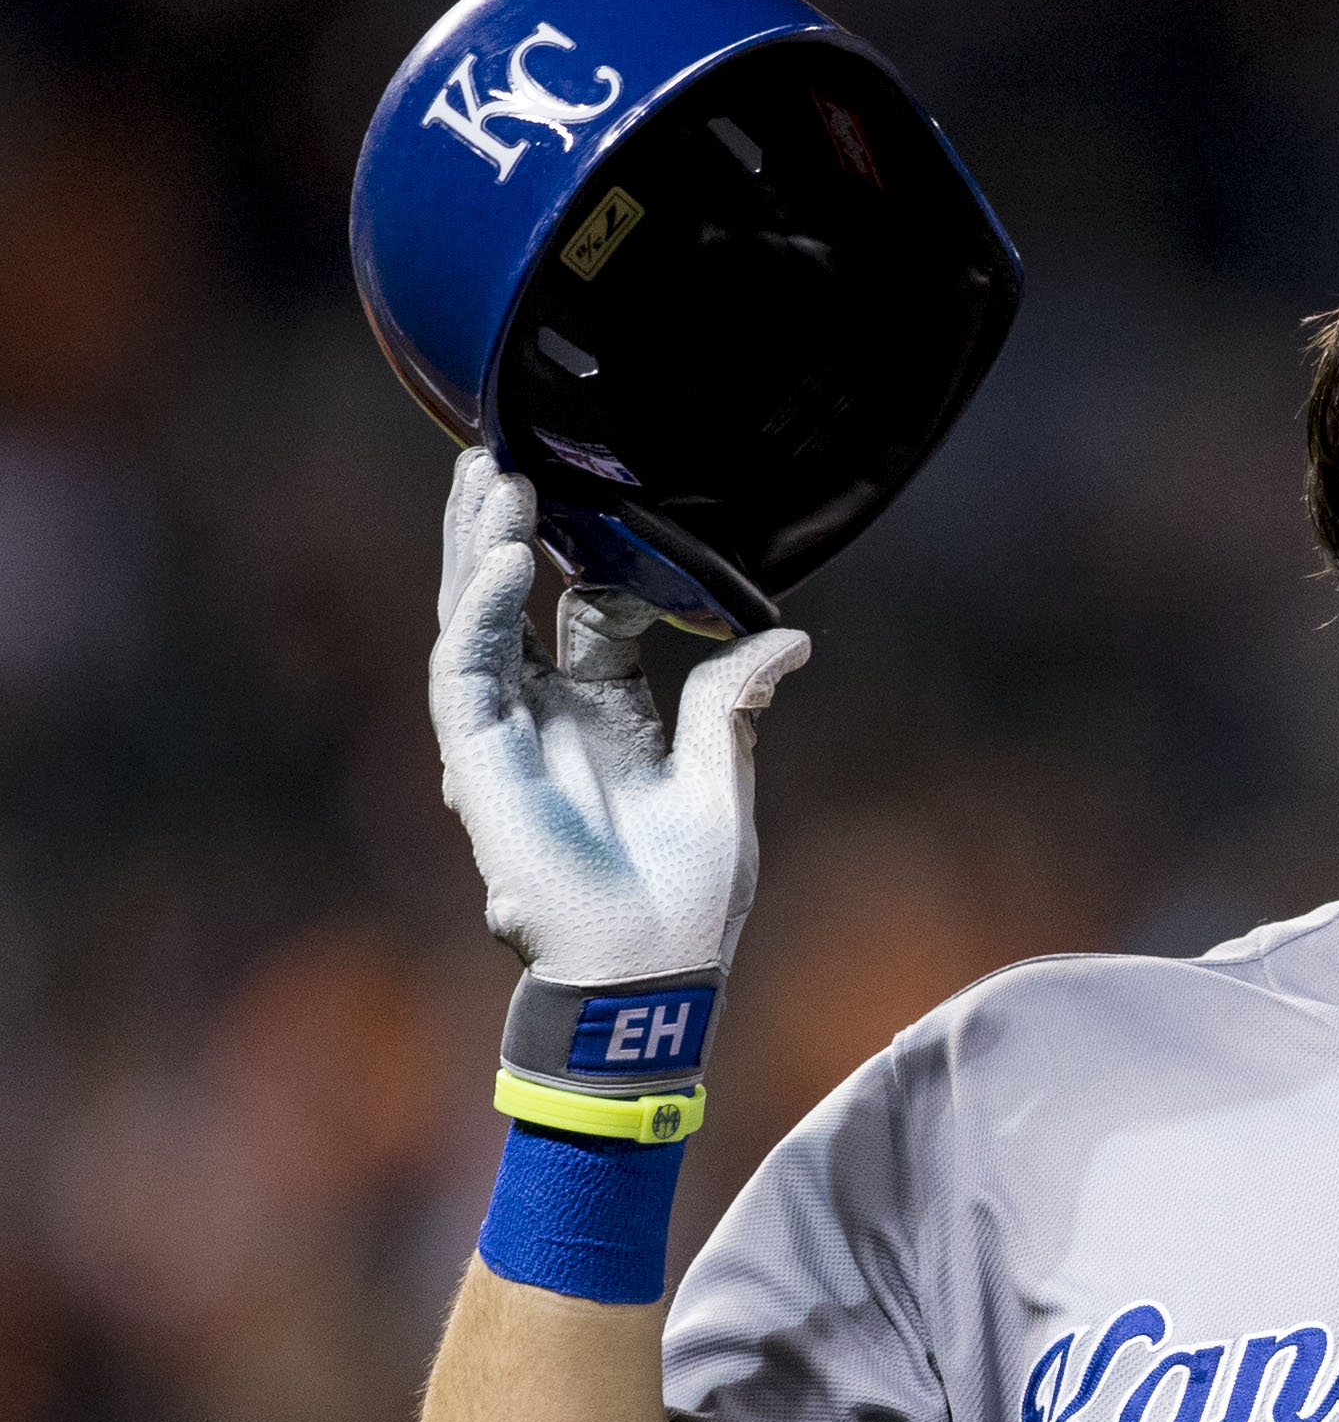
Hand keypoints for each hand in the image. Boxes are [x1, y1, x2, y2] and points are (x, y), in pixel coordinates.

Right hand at [427, 450, 807, 986]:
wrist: (654, 966)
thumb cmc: (692, 895)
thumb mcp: (722, 775)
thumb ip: (733, 699)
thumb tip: (790, 639)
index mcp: (610, 717)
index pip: (590, 616)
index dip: (595, 561)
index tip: (607, 501)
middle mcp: (548, 717)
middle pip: (511, 602)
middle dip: (501, 531)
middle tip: (500, 455)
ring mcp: (507, 734)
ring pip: (475, 620)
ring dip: (477, 549)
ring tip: (491, 478)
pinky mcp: (477, 758)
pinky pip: (466, 670)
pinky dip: (480, 612)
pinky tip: (501, 558)